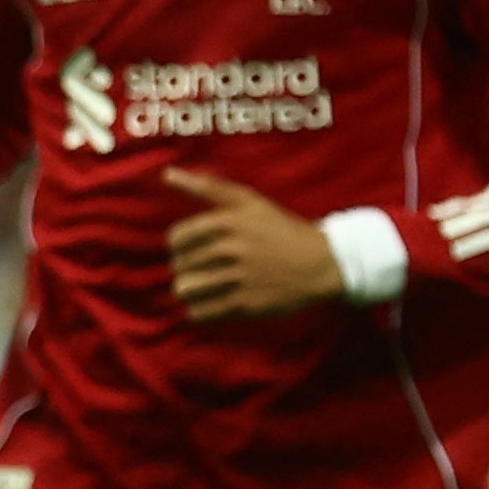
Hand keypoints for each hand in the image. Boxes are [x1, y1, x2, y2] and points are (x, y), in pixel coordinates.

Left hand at [165, 169, 345, 319]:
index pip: (176, 239)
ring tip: (206, 286)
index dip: (182, 245)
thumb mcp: (247, 201)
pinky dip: (201, 310)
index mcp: (227, 221)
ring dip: (191, 290)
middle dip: (189, 267)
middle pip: (179, 266)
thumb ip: (206, 187)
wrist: (321, 264)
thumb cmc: (279, 229)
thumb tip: (167, 174)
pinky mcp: (245, 306)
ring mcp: (238, 279)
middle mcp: (231, 249)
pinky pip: (199, 314)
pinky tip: (213, 302)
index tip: (198, 247)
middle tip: (209, 267)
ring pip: (184, 290)